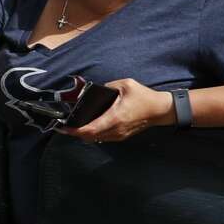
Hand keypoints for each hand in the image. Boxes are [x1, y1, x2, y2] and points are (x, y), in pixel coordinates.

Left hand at [58, 78, 175, 142]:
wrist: (160, 110)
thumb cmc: (144, 97)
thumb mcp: (126, 85)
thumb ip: (108, 86)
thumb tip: (96, 90)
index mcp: (115, 118)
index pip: (90, 129)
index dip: (75, 130)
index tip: (64, 128)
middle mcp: (116, 130)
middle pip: (90, 137)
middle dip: (76, 132)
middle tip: (65, 126)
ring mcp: (119, 135)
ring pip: (96, 139)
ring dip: (84, 134)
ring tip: (74, 125)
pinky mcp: (122, 136)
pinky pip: (103, 138)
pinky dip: (93, 134)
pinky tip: (88, 126)